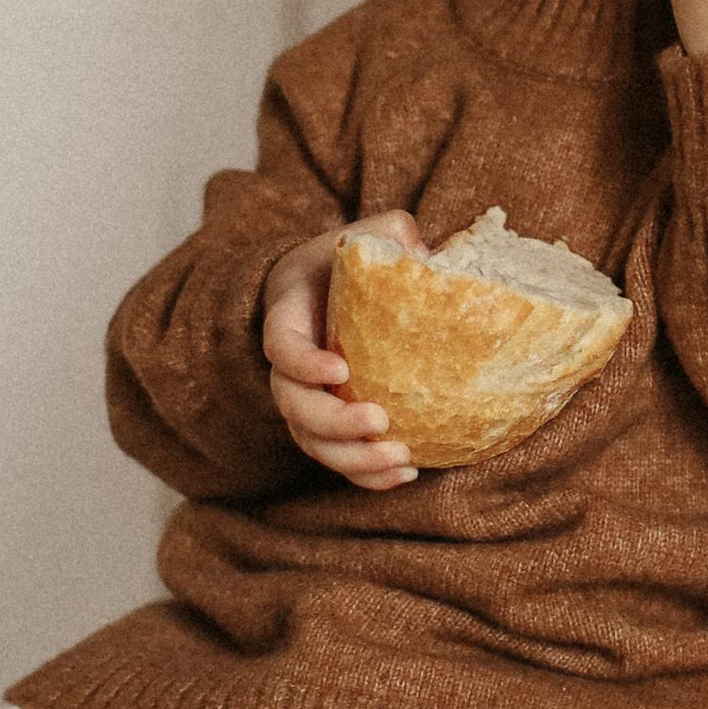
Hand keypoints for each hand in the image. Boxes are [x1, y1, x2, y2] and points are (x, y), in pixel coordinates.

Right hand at [260, 216, 422, 486]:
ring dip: (352, 459)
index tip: (339, 368)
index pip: (282, 347)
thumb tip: (425, 257)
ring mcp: (304, 400)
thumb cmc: (346, 261)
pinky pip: (336, 459)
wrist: (326, 288)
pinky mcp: (327, 425)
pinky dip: (365, 475)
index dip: (304, 363)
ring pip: (312, 442)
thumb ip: (389, 232)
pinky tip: (403, 475)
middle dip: (333, 421)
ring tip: (399, 459)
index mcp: (288, 317)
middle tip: (378, 421)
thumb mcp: (363, 234)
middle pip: (293, 406)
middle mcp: (287, 367)